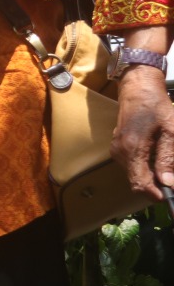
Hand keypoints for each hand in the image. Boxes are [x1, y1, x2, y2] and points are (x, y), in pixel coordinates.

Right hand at [113, 65, 173, 197]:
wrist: (138, 91)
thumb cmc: (157, 109)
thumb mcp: (171, 132)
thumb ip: (168, 159)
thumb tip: (168, 183)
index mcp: (133, 149)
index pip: (140, 184)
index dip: (156, 194)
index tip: (170, 195)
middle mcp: (120, 153)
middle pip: (137, 182)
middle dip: (156, 185)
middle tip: (172, 178)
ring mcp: (116, 150)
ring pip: (134, 175)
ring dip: (151, 176)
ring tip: (166, 165)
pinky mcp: (117, 148)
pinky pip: (131, 166)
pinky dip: (144, 168)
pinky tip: (155, 157)